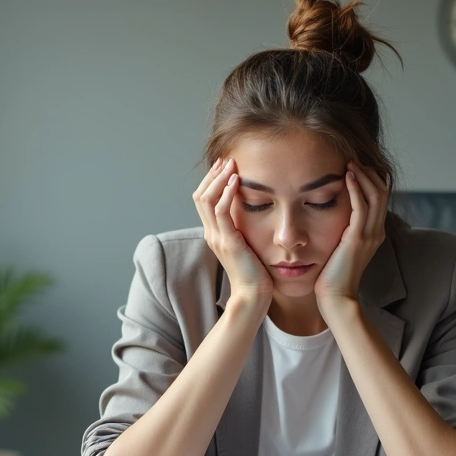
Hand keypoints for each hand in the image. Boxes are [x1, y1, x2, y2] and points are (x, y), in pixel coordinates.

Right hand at [193, 158, 272, 302]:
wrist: (253, 295)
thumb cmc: (255, 273)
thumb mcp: (246, 245)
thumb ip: (242, 229)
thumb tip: (252, 212)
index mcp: (214, 234)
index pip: (203, 201)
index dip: (211, 181)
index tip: (224, 166)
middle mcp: (211, 234)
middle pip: (200, 196)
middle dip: (212, 175)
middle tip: (226, 159)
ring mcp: (217, 238)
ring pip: (207, 200)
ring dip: (218, 179)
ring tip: (231, 165)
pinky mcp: (228, 242)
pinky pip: (221, 212)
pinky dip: (226, 194)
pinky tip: (236, 182)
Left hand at [314, 162, 388, 309]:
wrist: (336, 299)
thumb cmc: (331, 278)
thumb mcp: (339, 249)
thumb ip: (341, 233)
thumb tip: (328, 218)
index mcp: (373, 234)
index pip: (380, 198)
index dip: (371, 179)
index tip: (355, 165)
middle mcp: (375, 232)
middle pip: (382, 192)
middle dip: (369, 172)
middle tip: (353, 158)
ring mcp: (369, 235)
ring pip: (376, 195)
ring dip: (363, 175)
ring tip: (350, 162)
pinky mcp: (357, 239)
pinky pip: (361, 207)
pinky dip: (356, 189)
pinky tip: (346, 176)